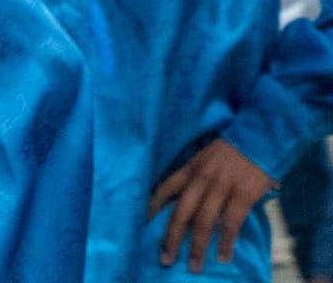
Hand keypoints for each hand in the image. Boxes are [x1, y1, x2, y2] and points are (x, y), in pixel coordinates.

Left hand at [148, 138, 273, 271]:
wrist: (260, 138)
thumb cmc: (232, 149)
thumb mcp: (205, 156)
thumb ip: (194, 175)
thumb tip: (183, 197)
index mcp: (190, 167)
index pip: (165, 188)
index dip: (154, 207)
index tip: (144, 224)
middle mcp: (201, 179)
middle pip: (180, 212)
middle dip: (171, 238)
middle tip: (165, 259)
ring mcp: (222, 188)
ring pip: (203, 222)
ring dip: (197, 247)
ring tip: (193, 266)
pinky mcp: (242, 195)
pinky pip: (230, 223)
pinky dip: (226, 242)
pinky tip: (223, 256)